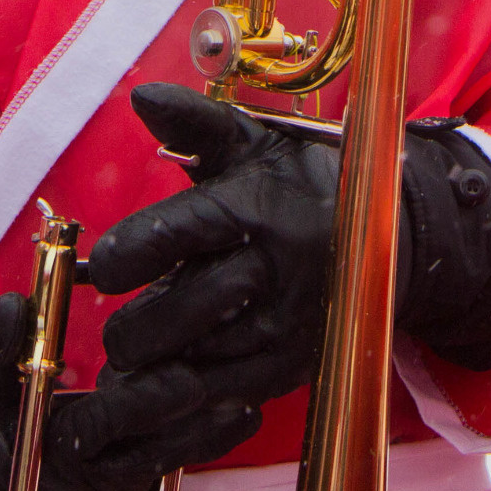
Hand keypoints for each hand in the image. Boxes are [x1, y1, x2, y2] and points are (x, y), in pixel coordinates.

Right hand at [0, 291, 259, 490]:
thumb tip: (18, 305)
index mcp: (48, 460)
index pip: (104, 432)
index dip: (143, 405)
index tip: (182, 374)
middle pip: (149, 455)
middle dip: (189, 424)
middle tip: (226, 388)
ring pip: (165, 472)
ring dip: (203, 441)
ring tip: (245, 407)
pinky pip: (163, 486)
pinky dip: (191, 455)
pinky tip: (226, 424)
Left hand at [85, 84, 490, 404]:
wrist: (387, 235)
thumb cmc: (298, 182)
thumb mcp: (251, 143)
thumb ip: (194, 122)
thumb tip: (140, 96)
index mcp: (260, 207)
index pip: (177, 232)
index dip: (127, 254)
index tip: (103, 268)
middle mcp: (280, 268)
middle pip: (188, 309)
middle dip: (138, 329)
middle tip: (115, 332)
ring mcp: (293, 324)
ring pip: (206, 361)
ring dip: (160, 366)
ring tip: (136, 357)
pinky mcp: (298, 366)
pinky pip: (230, 393)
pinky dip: (190, 393)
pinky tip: (169, 381)